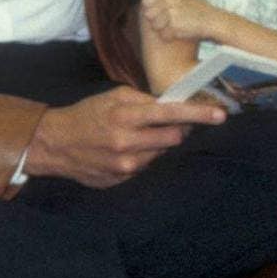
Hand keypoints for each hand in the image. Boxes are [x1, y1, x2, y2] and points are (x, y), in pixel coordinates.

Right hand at [24, 85, 226, 186]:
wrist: (56, 143)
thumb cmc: (87, 114)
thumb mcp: (113, 96)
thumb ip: (144, 100)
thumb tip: (172, 105)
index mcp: (126, 116)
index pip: (171, 114)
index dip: (199, 114)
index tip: (221, 115)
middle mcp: (128, 143)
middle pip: (174, 137)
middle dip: (178, 129)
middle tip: (172, 122)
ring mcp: (126, 166)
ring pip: (161, 153)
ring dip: (158, 143)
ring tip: (138, 136)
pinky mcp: (122, 180)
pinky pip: (146, 167)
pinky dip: (143, 157)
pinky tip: (124, 150)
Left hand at [141, 0, 222, 42]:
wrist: (213, 21)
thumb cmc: (201, 8)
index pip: (146, 0)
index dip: (150, 8)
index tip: (157, 13)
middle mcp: (169, 1)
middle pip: (148, 14)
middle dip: (154, 20)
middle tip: (165, 23)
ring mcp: (172, 13)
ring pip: (154, 26)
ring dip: (161, 29)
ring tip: (172, 28)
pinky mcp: (175, 25)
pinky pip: (164, 35)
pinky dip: (169, 37)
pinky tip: (177, 35)